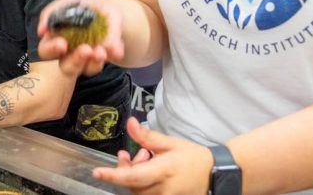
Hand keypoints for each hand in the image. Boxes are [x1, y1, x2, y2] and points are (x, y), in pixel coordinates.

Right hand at [36, 0, 124, 76]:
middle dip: (75, 60)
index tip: (62, 44)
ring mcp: (85, 60)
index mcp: (56, 38)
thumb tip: (44, 30)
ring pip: (85, 69)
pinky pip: (104, 64)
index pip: (46, 50)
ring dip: (94, 61)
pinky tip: (117, 49)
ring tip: (102, 51)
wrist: (108, 10)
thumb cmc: (86, 4)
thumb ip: (58, 11)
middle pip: (65, 66)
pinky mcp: (99, 61)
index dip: (52, 49)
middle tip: (86, 50)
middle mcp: (68, 54)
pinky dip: (111, 55)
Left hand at [94, 117, 213, 194]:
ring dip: (134, 177)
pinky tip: (149, 173)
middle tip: (136, 154)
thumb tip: (130, 123)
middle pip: (131, 185)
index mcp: (164, 171)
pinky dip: (142, 185)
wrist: (216, 174)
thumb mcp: (171, 143)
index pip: (132, 176)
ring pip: (137, 192)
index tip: (97, 172)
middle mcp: (163, 189)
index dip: (112, 175)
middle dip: (125, 169)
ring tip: (146, 161)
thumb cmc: (193, 157)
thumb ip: (148, 137)